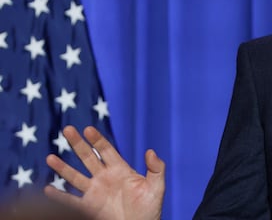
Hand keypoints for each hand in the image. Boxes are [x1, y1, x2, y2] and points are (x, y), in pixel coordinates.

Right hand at [44, 126, 164, 219]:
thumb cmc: (149, 209)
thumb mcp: (156, 187)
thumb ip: (156, 168)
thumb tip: (150, 151)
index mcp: (120, 170)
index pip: (106, 150)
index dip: (97, 139)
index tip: (88, 129)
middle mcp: (104, 178)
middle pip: (88, 157)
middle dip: (78, 143)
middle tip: (67, 129)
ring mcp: (95, 192)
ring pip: (75, 177)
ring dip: (63, 167)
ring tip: (50, 158)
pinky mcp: (88, 208)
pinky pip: (70, 201)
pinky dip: (59, 197)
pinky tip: (48, 190)